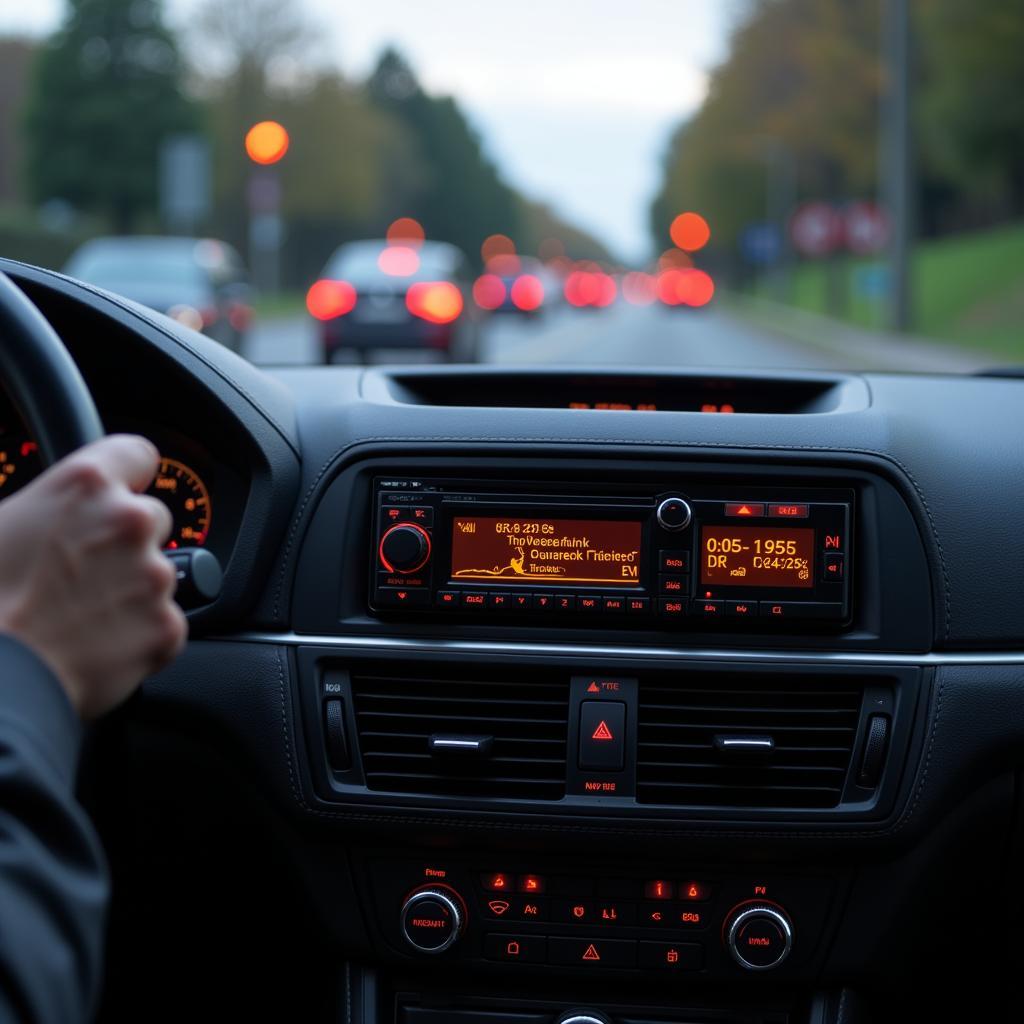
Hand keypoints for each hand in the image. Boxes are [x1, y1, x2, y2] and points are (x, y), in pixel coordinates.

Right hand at [0, 435, 186, 718]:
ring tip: (80, 614)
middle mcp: (129, 521)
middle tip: (83, 570)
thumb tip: (44, 511)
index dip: (128, 474)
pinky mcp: (167, 626)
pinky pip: (163, 623)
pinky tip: (97, 644)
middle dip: (124, 541)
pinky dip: (139, 635)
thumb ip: (39, 505)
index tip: (124, 487)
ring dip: (131, 589)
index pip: (137, 454)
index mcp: (85, 485)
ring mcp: (154, 575)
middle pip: (151, 518)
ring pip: (157, 573)